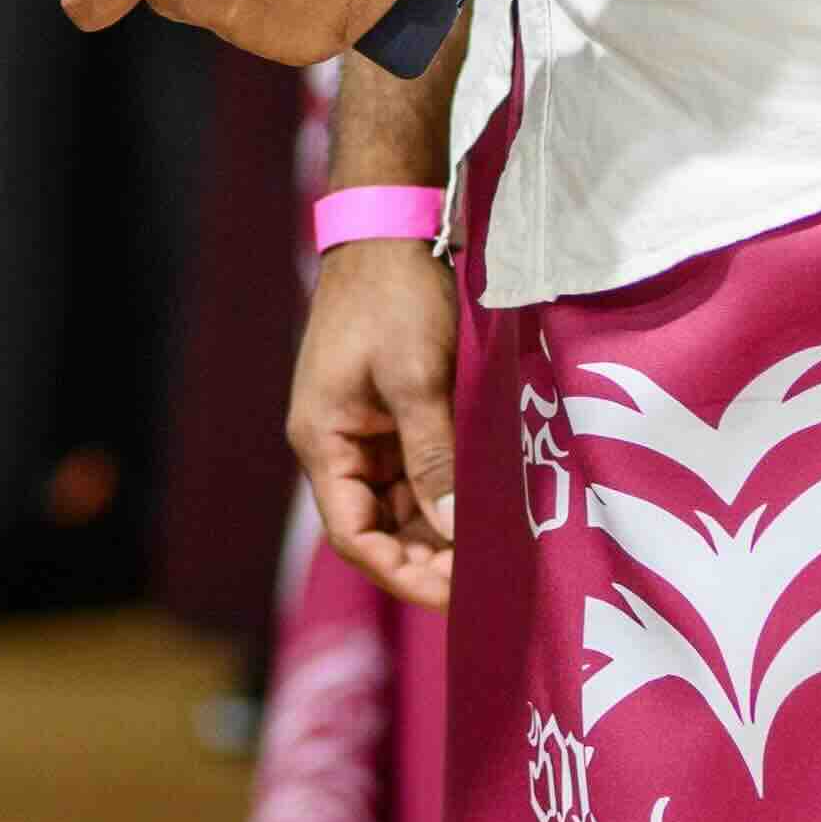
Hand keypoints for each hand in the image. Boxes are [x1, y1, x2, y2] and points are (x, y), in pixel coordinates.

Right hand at [291, 239, 458, 611]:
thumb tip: (456, 531)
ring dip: (442, 531)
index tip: (455, 594)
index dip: (402, 573)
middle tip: (488, 581)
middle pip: (378, 528)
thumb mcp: (417, 379)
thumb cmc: (394, 296)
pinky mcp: (391, 414)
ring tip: (496, 551)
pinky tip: (487, 507)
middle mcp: (337, 446)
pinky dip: (448, 494)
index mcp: (324, 442)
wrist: (389, 227)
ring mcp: (364, 431)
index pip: (354, 537)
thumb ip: (434, 458)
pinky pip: (417, 473)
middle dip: (428, 559)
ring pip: (401, 505)